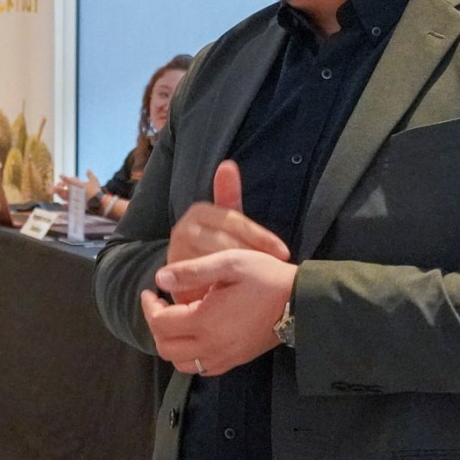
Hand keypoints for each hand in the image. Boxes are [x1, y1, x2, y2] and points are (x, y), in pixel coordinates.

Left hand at [53, 169, 103, 208]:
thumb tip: (88, 170)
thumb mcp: (94, 180)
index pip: (68, 180)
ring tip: (58, 193)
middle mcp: (73, 192)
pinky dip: (65, 206)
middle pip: (62, 190)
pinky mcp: (76, 206)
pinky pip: (68, 206)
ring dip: (60, 195)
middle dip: (57, 188)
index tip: (60, 175)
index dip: (64, 177)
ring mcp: (74, 199)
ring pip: (63, 197)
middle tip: (54, 187)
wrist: (98, 202)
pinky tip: (62, 205)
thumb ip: (90, 175)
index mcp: (77, 185)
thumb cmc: (96, 190)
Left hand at [140, 250, 297, 376]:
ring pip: (182, 363)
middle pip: (165, 348)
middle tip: (161, 305)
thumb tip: (159, 278)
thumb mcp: (229, 263)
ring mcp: (225, 357)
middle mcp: (211, 346)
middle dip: (156, 326)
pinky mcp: (236, 361)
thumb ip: (192, 271)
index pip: (160, 323)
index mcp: (205, 321)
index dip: (149, 307)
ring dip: (171, 344)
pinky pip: (202, 369)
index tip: (151, 292)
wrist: (301, 301)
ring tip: (176, 320)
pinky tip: (197, 334)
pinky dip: (191, 356)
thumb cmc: (266, 277)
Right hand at [164, 161, 288, 300]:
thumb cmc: (215, 244)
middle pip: (226, 242)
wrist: (185, 274)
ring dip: (239, 274)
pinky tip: (241, 295)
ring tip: (261, 281)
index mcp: (199, 211)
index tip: (284, 252)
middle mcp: (183, 229)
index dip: (261, 237)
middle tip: (274, 269)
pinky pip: (204, 283)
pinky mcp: (175, 279)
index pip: (236, 221)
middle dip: (251, 256)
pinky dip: (222, 289)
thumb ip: (229, 194)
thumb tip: (228, 164)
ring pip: (216, 263)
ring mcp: (177, 253)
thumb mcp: (227, 221)